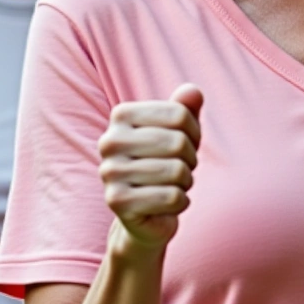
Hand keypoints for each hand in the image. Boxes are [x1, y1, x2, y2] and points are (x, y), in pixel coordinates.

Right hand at [99, 84, 203, 251]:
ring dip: (185, 182)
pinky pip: (171, 197)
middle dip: (190, 159)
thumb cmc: (164, 163)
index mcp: (121, 115)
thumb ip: (186, 109)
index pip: (179, 114)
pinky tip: (167, 204)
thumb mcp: (179, 132)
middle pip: (178, 142)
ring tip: (172, 185)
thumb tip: (193, 91)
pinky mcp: (116, 202)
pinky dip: (180, 202)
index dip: (194, 132)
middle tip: (181, 168)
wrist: (146, 212)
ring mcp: (110, 172)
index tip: (186, 144)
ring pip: (177, 171)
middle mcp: (109, 141)